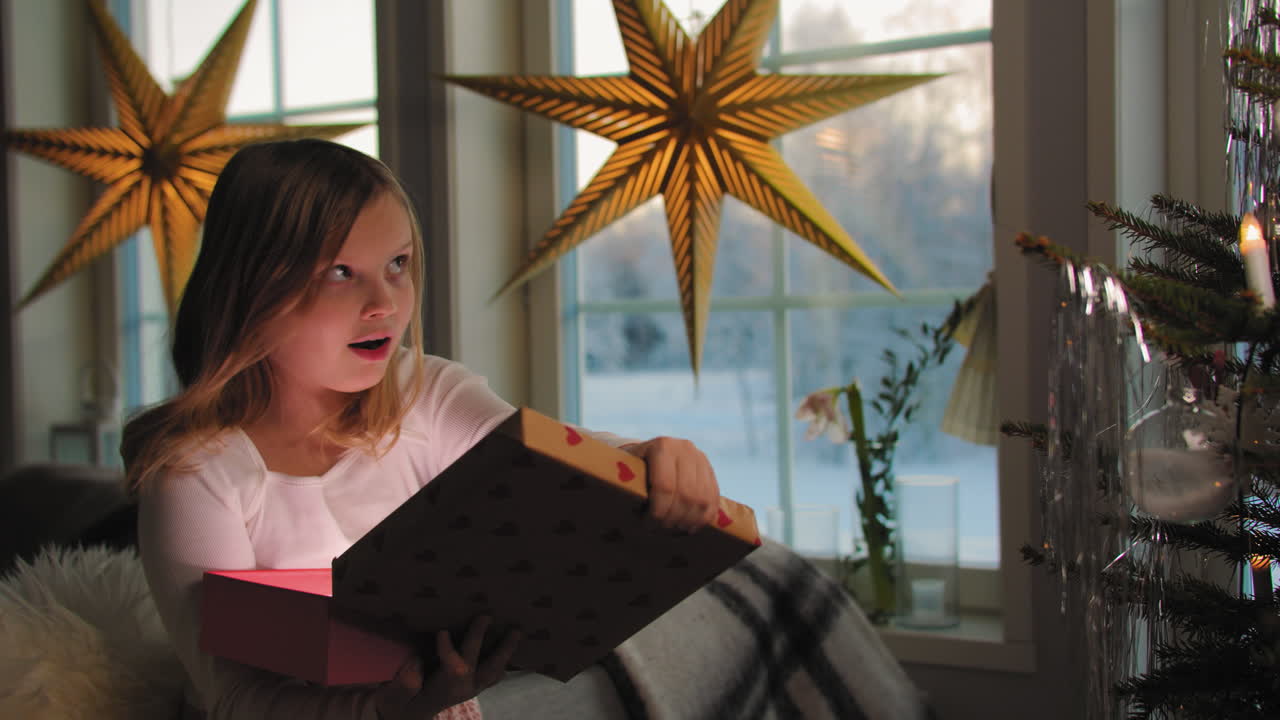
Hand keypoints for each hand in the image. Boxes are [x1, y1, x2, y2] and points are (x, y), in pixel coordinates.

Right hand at [372, 616, 519, 718]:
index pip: (454, 669)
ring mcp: (473, 687)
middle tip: (486, 616)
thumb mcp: (395, 698)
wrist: (412, 714)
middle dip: (482, 642)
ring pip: (493, 671)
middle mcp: (464, 688)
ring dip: (505, 651)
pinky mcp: (476, 683)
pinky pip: (495, 673)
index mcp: (445, 690)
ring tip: (515, 630)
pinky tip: (509, 640)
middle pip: (480, 667)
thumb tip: (415, 668)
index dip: (449, 650)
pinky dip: (503, 658)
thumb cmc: (402, 703)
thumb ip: (403, 686)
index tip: (441, 632)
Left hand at [622, 436, 719, 532]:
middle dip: (674, 519)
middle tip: (661, 531)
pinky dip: (704, 518)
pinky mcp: (710, 471)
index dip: (658, 511)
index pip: (665, 486)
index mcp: (662, 446)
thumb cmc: (633, 468)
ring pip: (703, 499)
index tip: (648, 525)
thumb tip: (627, 512)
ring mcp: (700, 459)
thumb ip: (628, 485)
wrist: (650, 453)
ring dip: (689, 521)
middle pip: (686, 495)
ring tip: (674, 531)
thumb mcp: (626, 471)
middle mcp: (685, 449)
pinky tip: (690, 528)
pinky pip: (713, 499)